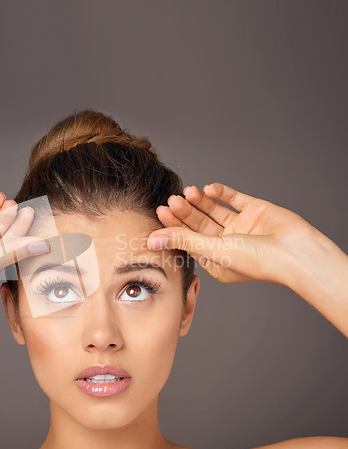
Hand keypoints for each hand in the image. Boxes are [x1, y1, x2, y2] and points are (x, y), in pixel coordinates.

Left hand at [147, 183, 318, 284]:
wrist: (296, 252)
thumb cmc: (257, 260)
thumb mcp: (214, 250)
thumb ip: (183, 240)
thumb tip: (152, 240)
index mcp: (216, 260)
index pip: (188, 240)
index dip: (174, 226)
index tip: (160, 211)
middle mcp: (227, 243)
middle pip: (199, 224)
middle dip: (185, 212)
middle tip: (171, 199)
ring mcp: (241, 227)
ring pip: (214, 211)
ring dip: (200, 201)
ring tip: (187, 191)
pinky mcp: (254, 210)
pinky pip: (233, 199)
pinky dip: (221, 193)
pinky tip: (208, 189)